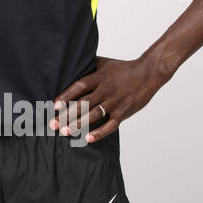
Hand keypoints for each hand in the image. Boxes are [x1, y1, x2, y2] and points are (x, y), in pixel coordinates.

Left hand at [50, 54, 168, 141]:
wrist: (149, 73)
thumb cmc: (123, 68)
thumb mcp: (104, 63)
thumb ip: (87, 67)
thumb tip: (68, 66)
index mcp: (100, 77)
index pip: (80, 86)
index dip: (67, 95)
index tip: (55, 105)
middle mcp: (106, 90)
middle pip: (84, 103)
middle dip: (67, 114)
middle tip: (53, 124)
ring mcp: (115, 102)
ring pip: (95, 115)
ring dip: (79, 124)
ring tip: (65, 132)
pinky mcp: (124, 112)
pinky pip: (111, 125)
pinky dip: (100, 133)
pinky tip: (88, 139)